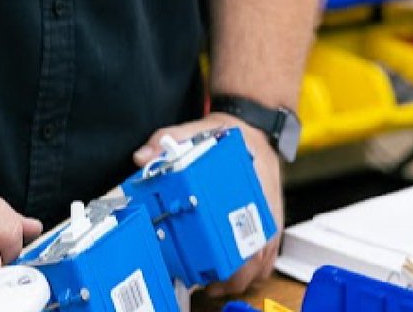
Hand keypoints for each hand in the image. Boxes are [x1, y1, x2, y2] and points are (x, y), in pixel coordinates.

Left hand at [133, 113, 282, 297]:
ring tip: (213, 282)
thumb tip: (142, 157)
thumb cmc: (227, 135)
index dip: (222, 253)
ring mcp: (268, 219)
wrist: (254, 129)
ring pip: (260, 264)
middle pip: (252, 257)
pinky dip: (251, 271)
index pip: (240, 229)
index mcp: (245, 187)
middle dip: (227, 274)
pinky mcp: (270, 225)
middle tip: (202, 280)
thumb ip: (167, 140)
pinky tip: (233, 273)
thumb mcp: (196, 131)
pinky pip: (267, 258)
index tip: (203, 264)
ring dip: (238, 277)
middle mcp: (261, 208)